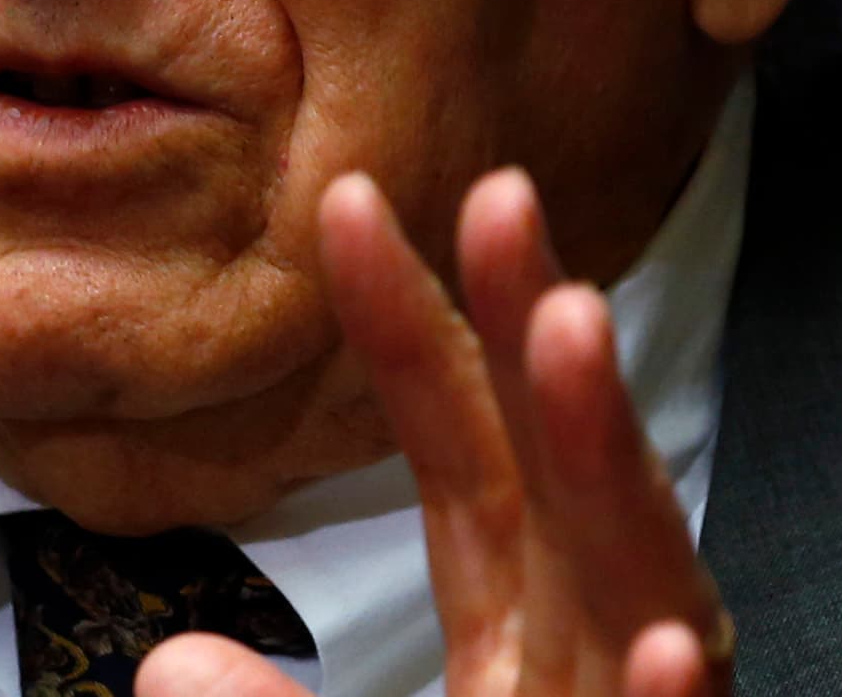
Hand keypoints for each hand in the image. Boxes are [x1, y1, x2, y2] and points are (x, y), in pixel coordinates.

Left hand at [137, 169, 732, 696]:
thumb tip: (174, 657)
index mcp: (511, 632)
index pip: (457, 454)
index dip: (408, 330)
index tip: (349, 203)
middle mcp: (584, 654)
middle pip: (555, 475)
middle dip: (529, 331)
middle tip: (496, 192)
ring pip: (631, 581)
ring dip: (601, 451)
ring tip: (571, 327)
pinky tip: (668, 638)